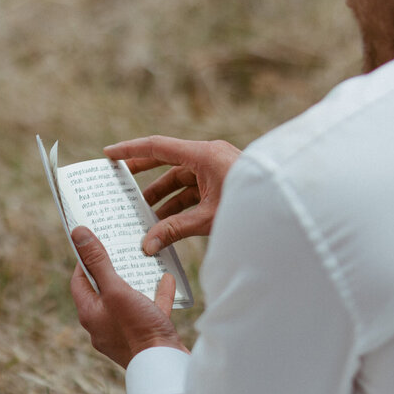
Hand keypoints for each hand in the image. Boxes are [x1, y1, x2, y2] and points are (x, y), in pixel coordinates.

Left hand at [70, 226, 187, 368]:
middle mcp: (103, 325)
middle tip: (119, 247)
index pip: (80, 281)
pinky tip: (166, 279)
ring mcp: (124, 332)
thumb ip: (98, 262)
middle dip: (112, 269)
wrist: (164, 365)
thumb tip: (78, 233)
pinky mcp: (145, 336)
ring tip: (142, 261)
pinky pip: (149, 310)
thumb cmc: (137, 329)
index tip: (94, 242)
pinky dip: (156, 295)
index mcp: (90, 314)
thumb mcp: (115, 289)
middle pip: (104, 290)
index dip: (85, 260)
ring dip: (136, 281)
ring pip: (128, 301)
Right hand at [104, 136, 240, 254]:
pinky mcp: (223, 183)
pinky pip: (194, 191)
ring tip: (143, 217)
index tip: (107, 154)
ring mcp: (217, 169)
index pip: (157, 147)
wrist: (286, 211)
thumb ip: (174, 230)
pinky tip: (167, 223)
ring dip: (163, 199)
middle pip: (167, 162)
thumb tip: (146, 246)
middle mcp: (209, 157)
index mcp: (203, 155)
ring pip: (181, 181)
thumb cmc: (251, 209)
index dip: (130, 151)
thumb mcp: (207, 219)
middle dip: (143, 176)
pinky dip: (180, 205)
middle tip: (119, 185)